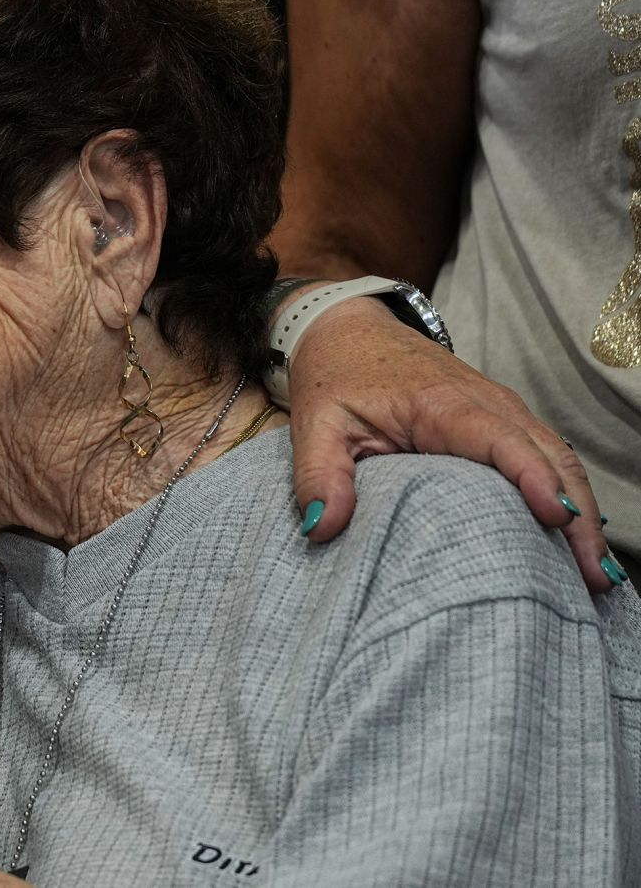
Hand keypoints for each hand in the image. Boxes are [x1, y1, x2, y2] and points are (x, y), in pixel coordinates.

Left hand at [288, 298, 613, 591]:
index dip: (531, 477)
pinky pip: (548, 456)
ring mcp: (501, 409)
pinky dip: (569, 494)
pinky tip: (578, 541)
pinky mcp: (503, 420)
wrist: (347, 329)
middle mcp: (486, 402)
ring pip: (558, 458)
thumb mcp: (312, 424)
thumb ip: (317, 475)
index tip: (555, 519)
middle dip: (575, 516)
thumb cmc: (334, 376)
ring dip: (582, 512)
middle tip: (591, 579)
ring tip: (595, 575)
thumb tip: (321, 526)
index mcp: (440, 403)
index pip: (500, 440)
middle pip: (548, 457)